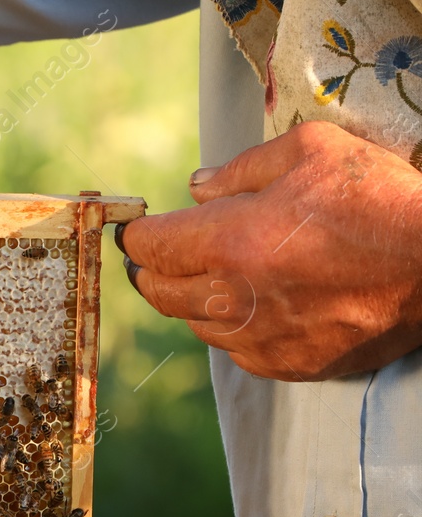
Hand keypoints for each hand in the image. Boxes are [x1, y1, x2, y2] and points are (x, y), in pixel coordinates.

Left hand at [119, 120, 421, 380]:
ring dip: (195, 300)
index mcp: (228, 242)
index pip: (149, 247)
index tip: (137, 229)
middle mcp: (233, 298)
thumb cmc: (380, 199)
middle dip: (153, 269)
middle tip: (160, 254)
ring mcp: (259, 338)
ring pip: (195, 325)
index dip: (138, 235)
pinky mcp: (287, 365)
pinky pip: (237, 351)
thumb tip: (197, 187)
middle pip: (159, 292)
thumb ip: (243, 168)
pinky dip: (234, 329)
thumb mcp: (313, 151)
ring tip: (216, 275)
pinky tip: (256, 305)